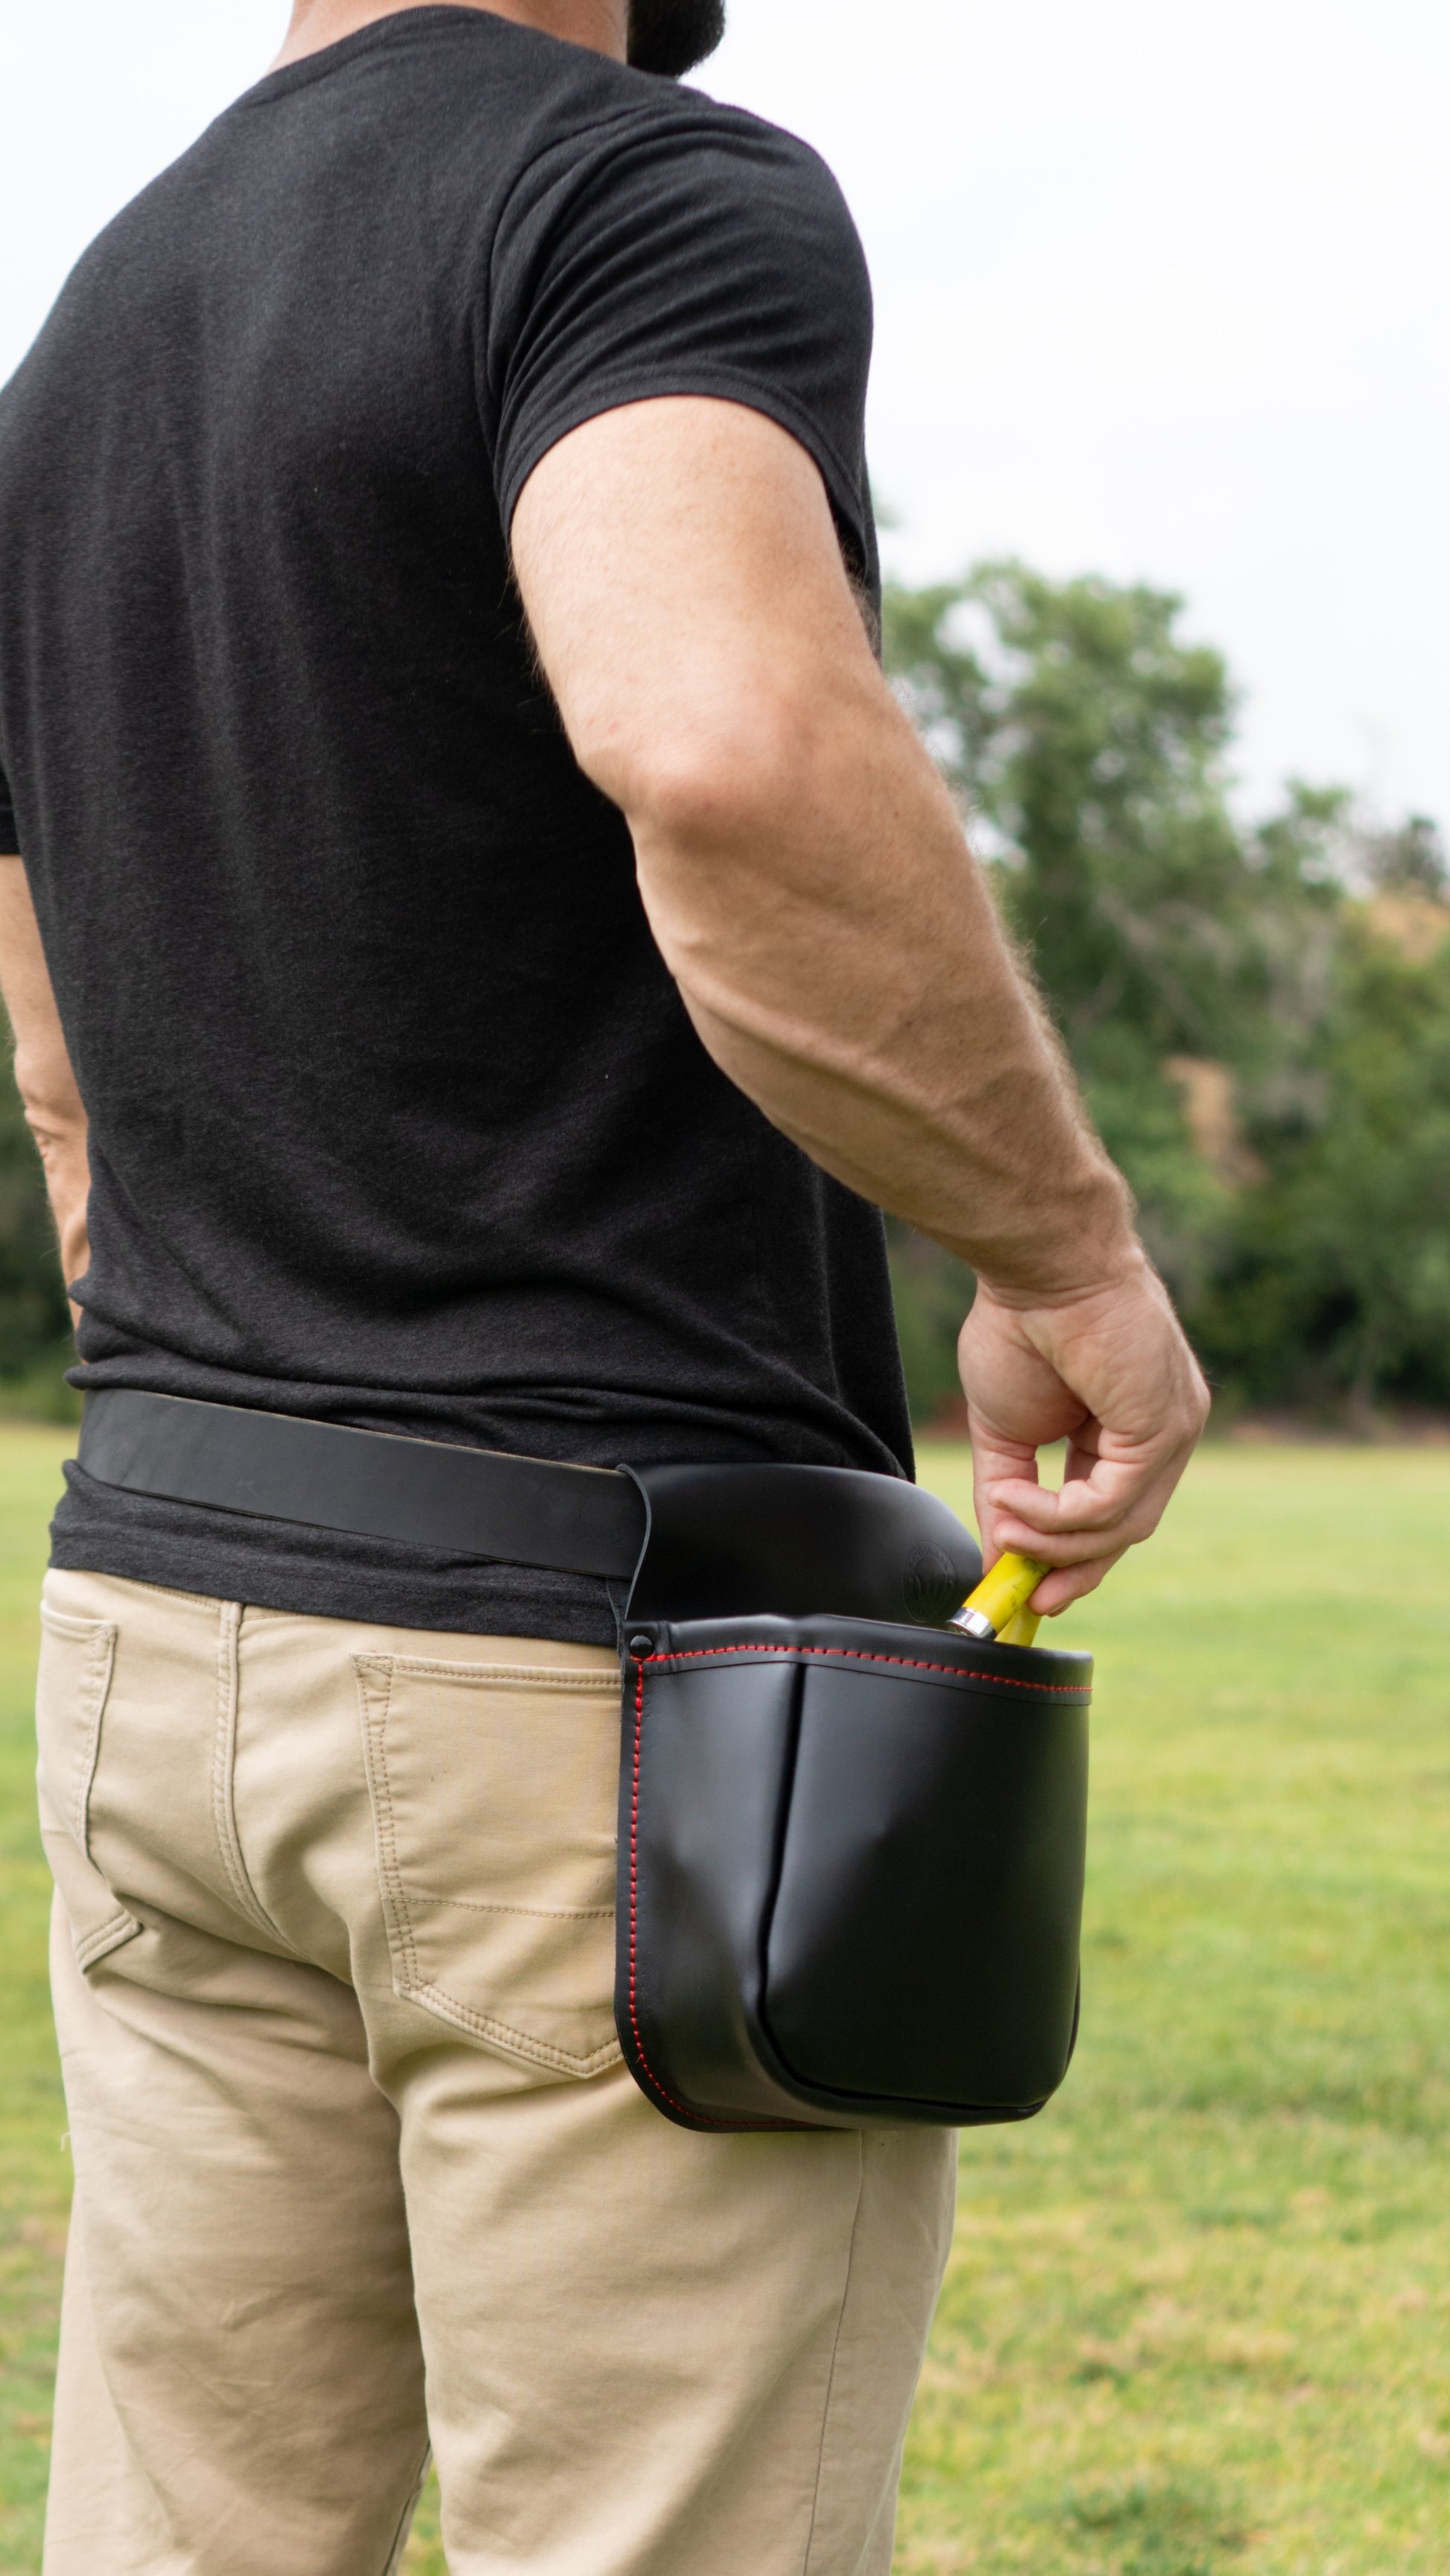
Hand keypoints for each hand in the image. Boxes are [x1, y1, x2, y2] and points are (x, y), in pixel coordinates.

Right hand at [957, 1256, 1210, 1614]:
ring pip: (1121, 1524)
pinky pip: (1110, 1503)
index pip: (1113, 1507)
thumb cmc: (1020, 1325)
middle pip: (1126, 1527)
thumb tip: (997, 1555)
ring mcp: (1172, 1430)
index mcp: (1130, 1424)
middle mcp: (1164, 1429)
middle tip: (1025, 1596)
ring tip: (1003, 1523)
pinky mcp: (1163, 1429)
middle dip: (1073, 1567)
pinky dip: (1058, 1514)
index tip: (1031, 1589)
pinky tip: (1015, 1497)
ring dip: (1053, 1539)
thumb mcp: (1004, 1430)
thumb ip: (1006, 1494)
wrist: (1038, 1264)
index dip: (1072, 1552)